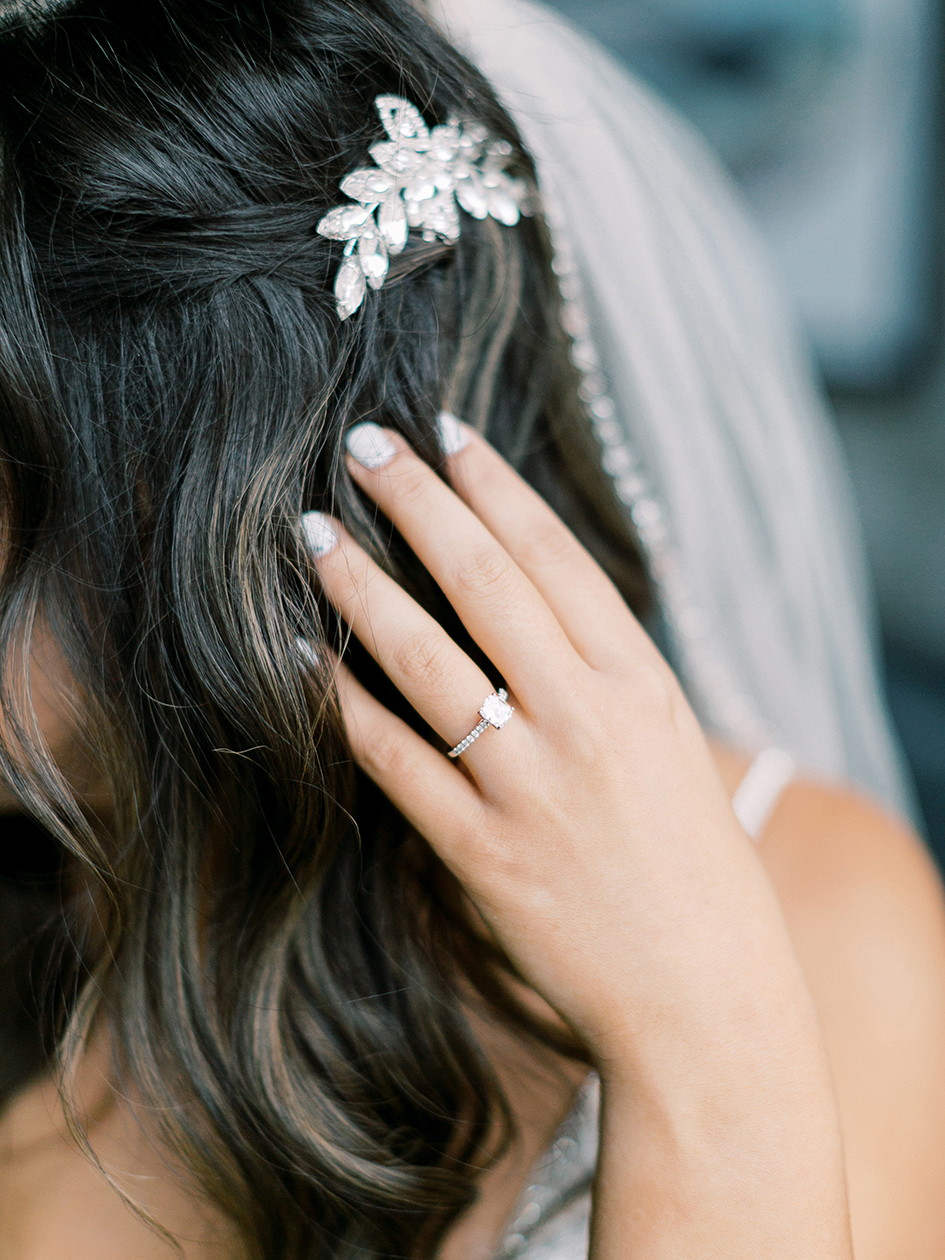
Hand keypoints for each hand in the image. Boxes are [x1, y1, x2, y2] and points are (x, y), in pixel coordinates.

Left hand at [306, 420, 799, 1070]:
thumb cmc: (697, 870)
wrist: (708, 1000)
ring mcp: (531, 785)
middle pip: (485, 584)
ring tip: (313, 532)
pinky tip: (300, 660)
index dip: (495, 488)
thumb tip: (540, 605)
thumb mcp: (673, 750)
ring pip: (425, 659)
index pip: (556, 558)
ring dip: (361, 586)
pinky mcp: (482, 853)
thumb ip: (608, 678)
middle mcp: (586, 720)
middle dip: (419, 504)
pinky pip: (396, 762)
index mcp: (643, 685)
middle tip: (363, 445)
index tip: (448, 435)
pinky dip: (342, 707)